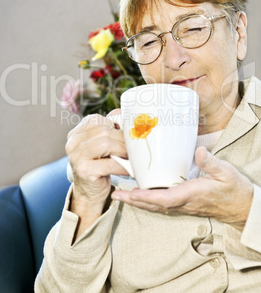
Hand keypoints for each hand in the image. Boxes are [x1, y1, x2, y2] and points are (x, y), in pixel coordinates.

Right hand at [66, 110, 127, 236]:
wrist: (88, 192)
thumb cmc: (98, 165)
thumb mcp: (101, 144)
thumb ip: (110, 128)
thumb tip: (126, 115)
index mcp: (77, 131)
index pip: (99, 120)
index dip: (115, 125)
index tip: (126, 134)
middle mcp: (73, 142)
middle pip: (104, 131)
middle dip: (123, 139)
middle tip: (135, 147)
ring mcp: (77, 156)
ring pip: (106, 144)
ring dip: (123, 150)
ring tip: (132, 157)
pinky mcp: (84, 170)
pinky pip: (110, 164)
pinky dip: (123, 166)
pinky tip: (129, 169)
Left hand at [111, 146, 253, 230]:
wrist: (242, 207)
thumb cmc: (234, 189)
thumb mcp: (227, 172)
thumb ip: (212, 162)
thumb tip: (199, 151)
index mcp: (192, 195)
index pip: (166, 199)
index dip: (148, 197)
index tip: (132, 193)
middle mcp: (184, 203)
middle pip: (154, 205)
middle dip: (134, 201)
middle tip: (115, 194)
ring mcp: (182, 205)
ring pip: (155, 206)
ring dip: (137, 202)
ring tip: (120, 194)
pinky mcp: (183, 204)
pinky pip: (161, 205)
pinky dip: (147, 200)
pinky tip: (139, 194)